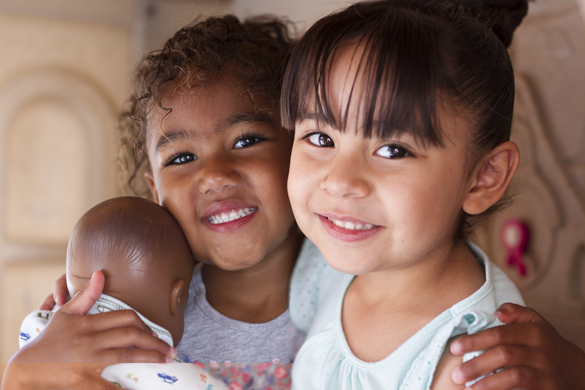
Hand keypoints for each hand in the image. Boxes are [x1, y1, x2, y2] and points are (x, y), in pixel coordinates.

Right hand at [1, 271, 176, 388]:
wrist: (27, 368)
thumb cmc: (49, 340)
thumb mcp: (65, 314)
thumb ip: (86, 296)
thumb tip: (101, 273)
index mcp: (88, 323)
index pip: (125, 317)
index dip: (145, 323)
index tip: (155, 331)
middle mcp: (90, 340)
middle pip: (131, 335)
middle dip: (155, 340)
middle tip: (170, 348)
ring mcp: (88, 360)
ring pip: (127, 355)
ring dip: (151, 356)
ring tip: (166, 359)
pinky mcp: (84, 380)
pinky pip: (109, 385)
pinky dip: (125, 388)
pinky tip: (139, 388)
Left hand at [449, 303, 584, 389]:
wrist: (575, 370)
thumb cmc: (545, 344)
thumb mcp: (535, 323)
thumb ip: (516, 313)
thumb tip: (497, 312)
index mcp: (533, 331)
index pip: (499, 334)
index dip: (475, 341)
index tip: (454, 348)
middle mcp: (540, 350)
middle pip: (503, 355)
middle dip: (477, 364)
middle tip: (456, 374)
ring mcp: (544, 371)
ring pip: (513, 376)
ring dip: (488, 383)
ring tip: (468, 387)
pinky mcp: (547, 388)